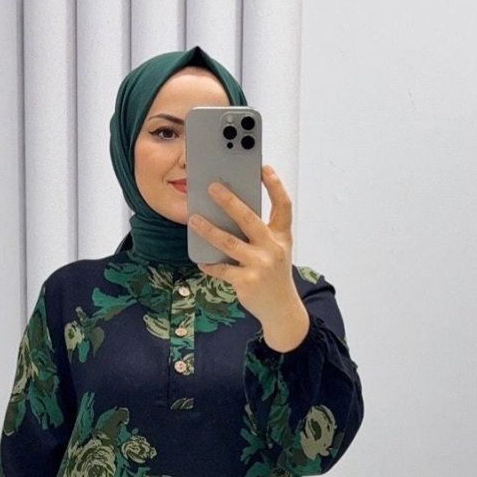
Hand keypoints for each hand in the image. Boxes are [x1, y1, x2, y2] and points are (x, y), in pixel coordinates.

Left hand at [190, 166, 303, 330]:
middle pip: (249, 219)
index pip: (283, 206)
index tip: (263, 168)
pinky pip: (222, 269)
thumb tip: (229, 213)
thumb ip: (260, 233)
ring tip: (193, 219)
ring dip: (208, 230)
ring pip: (229, 243)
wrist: (281, 309)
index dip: (275, 185)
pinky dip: (210, 264)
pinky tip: (201, 260)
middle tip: (212, 187)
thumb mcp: (275, 250)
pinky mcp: (247, 282)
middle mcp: (273, 248)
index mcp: (282, 237)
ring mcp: (260, 265)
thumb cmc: (274, 274)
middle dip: (230, 201)